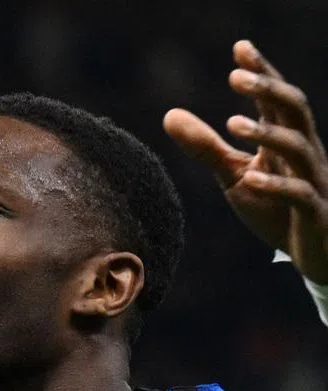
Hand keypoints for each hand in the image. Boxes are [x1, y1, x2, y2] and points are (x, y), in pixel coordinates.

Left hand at [164, 40, 327, 283]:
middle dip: (268, 90)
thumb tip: (169, 114)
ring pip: (299, 147)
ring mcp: (312, 180)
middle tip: (235, 76)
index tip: (240, 47)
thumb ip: (206, 146)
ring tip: (233, 125)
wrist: (312, 252)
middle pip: (294, 110)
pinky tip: (251, 178)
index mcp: (286, 139)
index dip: (262, 72)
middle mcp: (303, 153)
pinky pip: (298, 194)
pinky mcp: (312, 212)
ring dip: (267, 134)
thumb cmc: (274, 207)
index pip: (276, 99)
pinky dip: (276, 184)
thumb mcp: (234, 174)